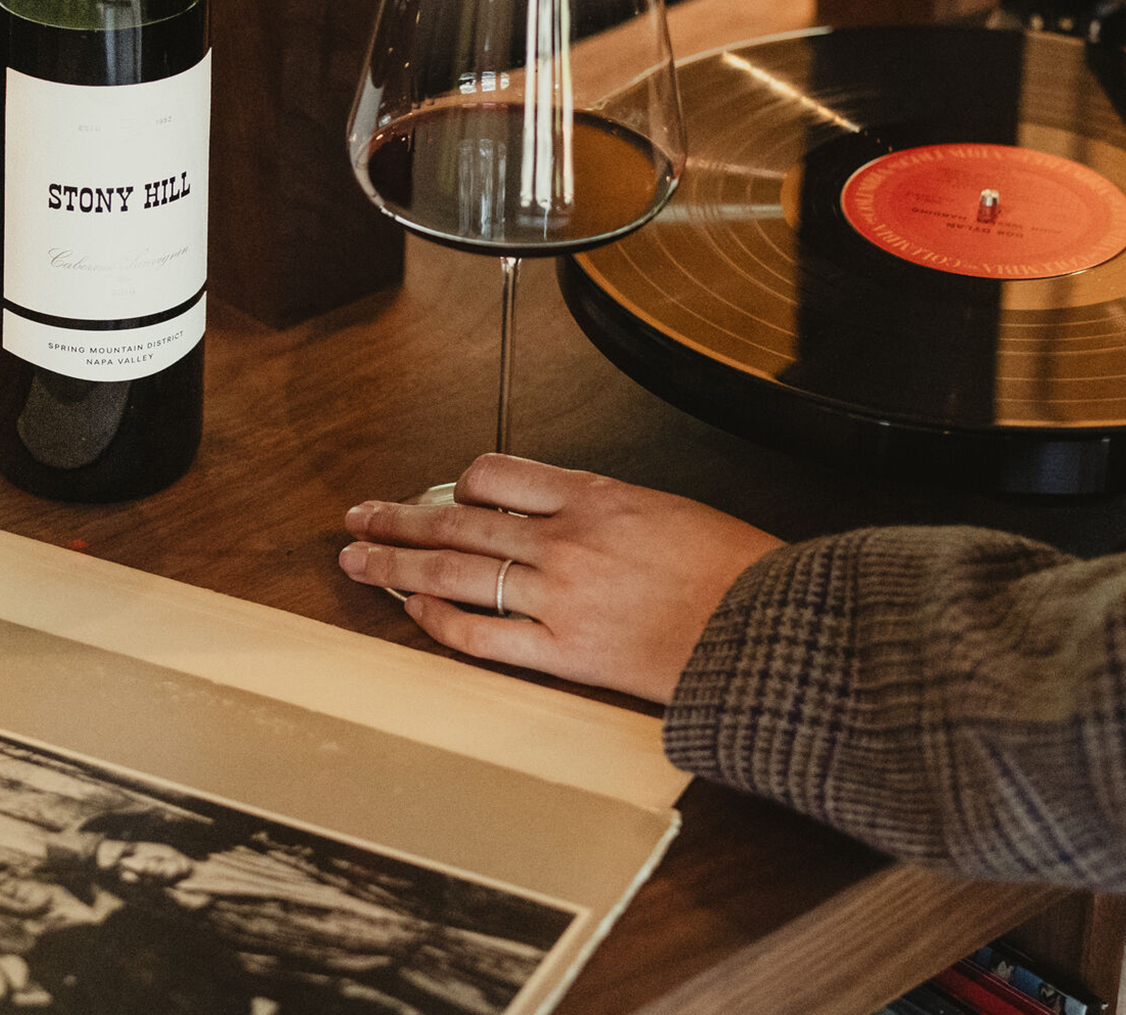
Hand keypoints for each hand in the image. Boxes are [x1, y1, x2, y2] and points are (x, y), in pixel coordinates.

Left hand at [339, 455, 780, 702]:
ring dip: (396, 564)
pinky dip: (439, 623)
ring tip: (357, 560)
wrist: (767, 625)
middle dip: (400, 519)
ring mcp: (560, 594)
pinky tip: (413, 616)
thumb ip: (610, 511)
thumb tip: (569, 515)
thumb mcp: (669, 510)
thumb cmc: (734, 571)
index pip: (499, 474)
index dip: (458, 486)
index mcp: (596, 495)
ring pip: (455, 571)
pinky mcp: (564, 651)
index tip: (439, 496)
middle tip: (360, 516)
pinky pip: (482, 634)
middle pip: (459, 521)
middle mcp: (567, 538)